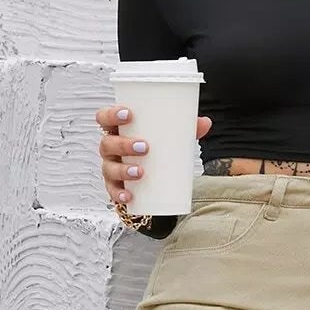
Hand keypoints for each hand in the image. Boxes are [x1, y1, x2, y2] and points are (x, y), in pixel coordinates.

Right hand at [95, 104, 213, 210]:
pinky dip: (120, 194)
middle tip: (145, 147)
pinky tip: (129, 195)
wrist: (149, 178)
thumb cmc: (153, 149)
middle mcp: (110, 148)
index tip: (129, 114)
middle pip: (107, 143)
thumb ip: (185, 129)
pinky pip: (113, 191)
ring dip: (123, 169)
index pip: (104, 118)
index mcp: (118, 130)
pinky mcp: (115, 187)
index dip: (111, 114)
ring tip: (140, 171)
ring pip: (109, 167)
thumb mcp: (167, 137)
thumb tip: (205, 123)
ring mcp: (110, 168)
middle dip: (123, 144)